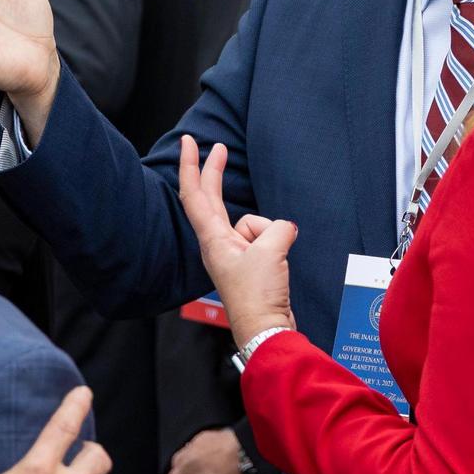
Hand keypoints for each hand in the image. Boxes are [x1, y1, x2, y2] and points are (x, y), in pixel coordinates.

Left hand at [178, 135, 296, 349]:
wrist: (266, 331)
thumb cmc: (258, 296)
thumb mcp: (271, 251)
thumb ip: (278, 228)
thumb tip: (285, 229)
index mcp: (213, 239)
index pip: (195, 194)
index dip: (191, 166)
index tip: (189, 142)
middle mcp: (217, 244)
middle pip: (213, 199)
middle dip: (215, 172)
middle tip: (217, 146)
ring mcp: (232, 253)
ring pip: (253, 222)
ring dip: (269, 233)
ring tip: (271, 263)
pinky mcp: (249, 263)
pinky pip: (265, 237)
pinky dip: (276, 244)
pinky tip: (278, 266)